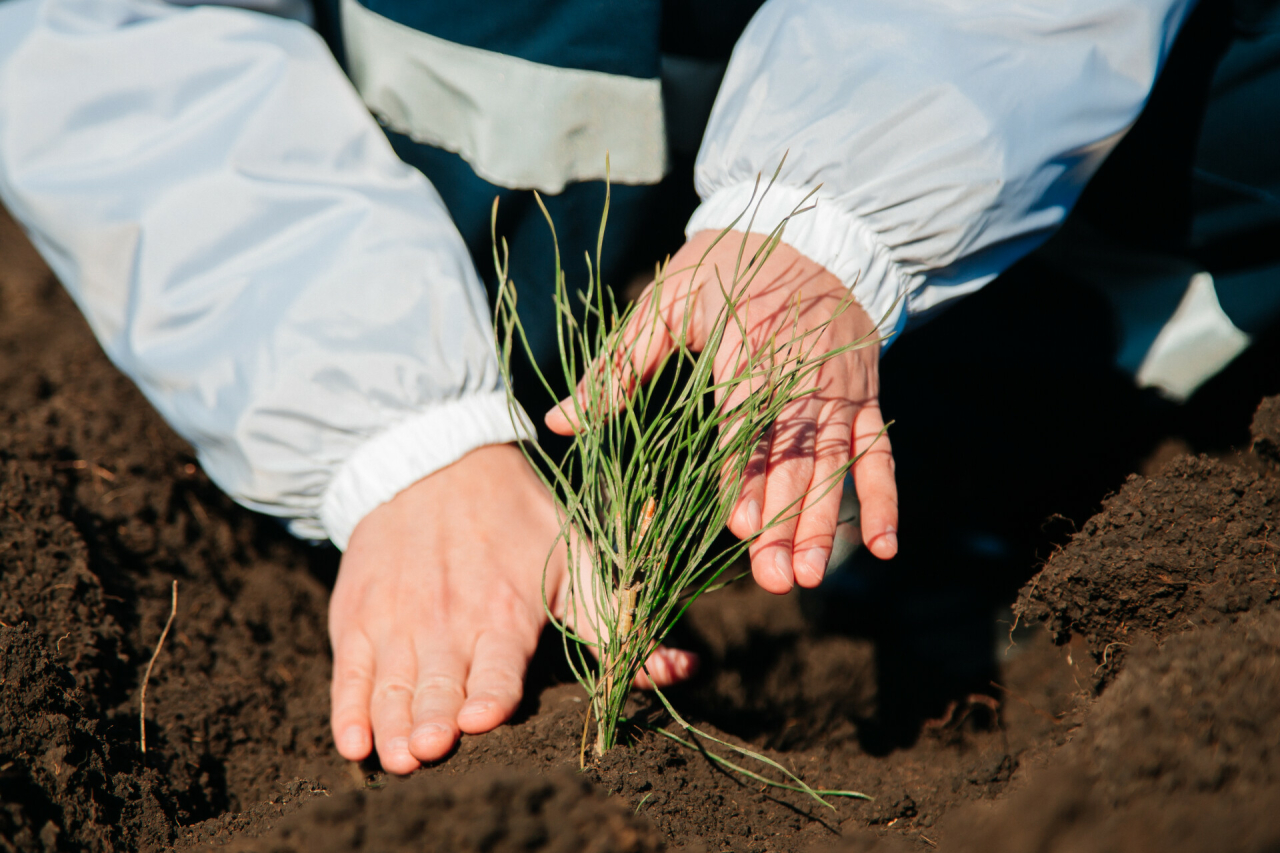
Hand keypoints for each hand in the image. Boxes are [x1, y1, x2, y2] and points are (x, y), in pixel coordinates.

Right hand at [328, 444, 695, 773]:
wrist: (434, 464)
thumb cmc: (519, 518)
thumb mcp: (579, 560)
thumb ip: (618, 623)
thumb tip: (684, 668)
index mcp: (504, 611)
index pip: (497, 668)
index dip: (490, 695)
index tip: (481, 719)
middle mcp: (447, 621)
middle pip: (440, 686)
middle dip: (434, 720)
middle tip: (430, 750)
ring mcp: (398, 622)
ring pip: (395, 687)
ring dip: (395, 724)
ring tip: (399, 754)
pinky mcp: (359, 620)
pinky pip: (350, 673)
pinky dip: (348, 710)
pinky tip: (352, 742)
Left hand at [546, 230, 897, 593]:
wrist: (809, 234)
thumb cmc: (725, 269)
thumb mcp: (666, 302)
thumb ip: (618, 366)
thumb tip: (558, 421)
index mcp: (751, 346)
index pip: (746, 419)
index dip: (743, 472)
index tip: (736, 523)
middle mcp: (803, 373)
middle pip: (795, 456)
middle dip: (784, 518)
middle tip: (772, 576)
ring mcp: (840, 390)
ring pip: (836, 464)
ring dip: (824, 522)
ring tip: (807, 576)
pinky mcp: (865, 398)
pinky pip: (879, 453)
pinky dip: (885, 499)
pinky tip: (885, 548)